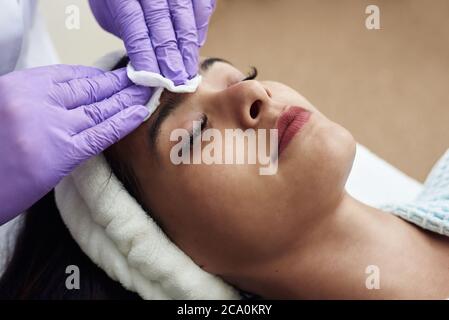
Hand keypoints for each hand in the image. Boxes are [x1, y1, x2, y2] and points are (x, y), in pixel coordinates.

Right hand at [0, 65, 150, 223]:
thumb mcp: (8, 112)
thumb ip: (37, 103)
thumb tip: (75, 100)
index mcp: (17, 86)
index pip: (69, 74)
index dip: (97, 76)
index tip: (114, 77)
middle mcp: (33, 101)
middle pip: (89, 88)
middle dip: (118, 84)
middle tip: (142, 79)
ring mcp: (48, 126)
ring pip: (99, 107)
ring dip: (128, 99)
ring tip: (148, 92)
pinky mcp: (60, 154)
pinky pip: (100, 134)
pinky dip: (123, 122)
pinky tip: (139, 112)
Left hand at [89, 0, 215, 84]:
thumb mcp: (110, 11)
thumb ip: (127, 32)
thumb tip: (144, 61)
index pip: (135, 28)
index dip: (145, 55)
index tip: (151, 77)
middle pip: (161, 24)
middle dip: (170, 57)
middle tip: (175, 81)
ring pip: (184, 19)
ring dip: (187, 50)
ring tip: (188, 72)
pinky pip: (202, 8)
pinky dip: (200, 29)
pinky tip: (196, 46)